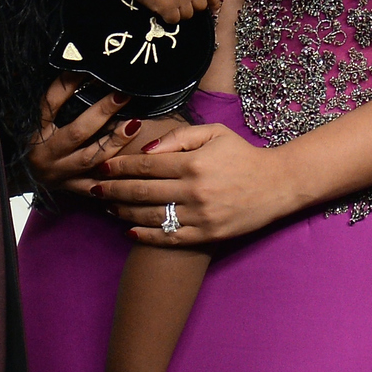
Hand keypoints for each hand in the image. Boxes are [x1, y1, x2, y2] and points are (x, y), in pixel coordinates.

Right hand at [26, 76, 138, 193]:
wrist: (19, 174)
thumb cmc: (30, 140)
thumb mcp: (37, 118)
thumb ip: (57, 99)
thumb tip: (80, 70)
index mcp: (35, 131)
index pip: (51, 102)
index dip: (69, 84)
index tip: (91, 70)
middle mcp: (46, 153)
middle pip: (77, 132)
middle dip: (102, 112)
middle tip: (123, 95)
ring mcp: (59, 173)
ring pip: (90, 158)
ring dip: (114, 141)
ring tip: (134, 123)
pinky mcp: (70, 188)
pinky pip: (94, 186)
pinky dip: (113, 178)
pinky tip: (132, 164)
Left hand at [78, 122, 306, 244]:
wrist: (277, 184)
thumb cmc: (242, 154)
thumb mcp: (214, 133)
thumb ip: (179, 136)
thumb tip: (147, 148)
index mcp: (194, 163)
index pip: (146, 165)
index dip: (120, 166)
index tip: (102, 167)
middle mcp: (194, 191)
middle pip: (142, 191)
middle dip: (113, 190)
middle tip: (93, 189)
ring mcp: (201, 216)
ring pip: (151, 216)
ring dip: (124, 212)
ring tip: (108, 207)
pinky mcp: (208, 235)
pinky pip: (170, 238)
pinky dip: (146, 236)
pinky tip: (130, 231)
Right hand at [125, 0, 218, 23]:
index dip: (214, 1)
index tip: (214, 8)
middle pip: (200, 6)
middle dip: (193, 8)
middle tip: (182, 5)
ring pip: (188, 15)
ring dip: (180, 13)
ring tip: (169, 5)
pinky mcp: (167, 9)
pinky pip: (175, 20)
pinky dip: (169, 17)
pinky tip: (162, 10)